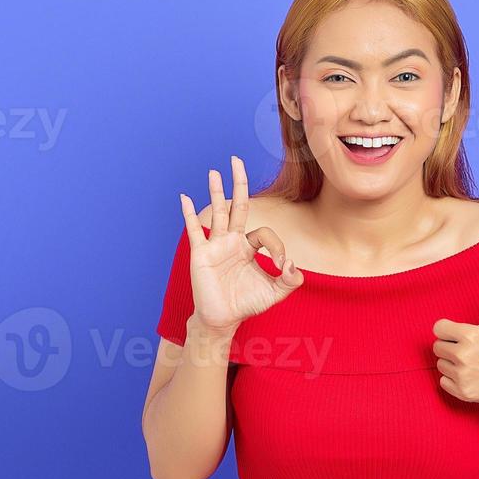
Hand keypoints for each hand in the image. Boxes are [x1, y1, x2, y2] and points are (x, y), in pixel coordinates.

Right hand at [179, 155, 302, 332]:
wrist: (223, 319)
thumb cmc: (247, 304)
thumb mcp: (275, 292)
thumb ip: (289, 280)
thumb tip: (293, 265)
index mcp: (249, 247)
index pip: (264, 232)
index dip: (276, 245)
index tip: (281, 265)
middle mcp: (232, 241)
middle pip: (238, 205)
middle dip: (238, 183)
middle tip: (237, 159)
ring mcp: (216, 245)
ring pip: (217, 212)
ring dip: (217, 191)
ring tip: (215, 171)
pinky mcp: (201, 254)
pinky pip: (195, 230)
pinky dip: (189, 214)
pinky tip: (184, 197)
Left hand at [432, 264, 478, 407]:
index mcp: (470, 335)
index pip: (438, 328)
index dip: (448, 329)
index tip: (460, 333)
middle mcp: (463, 355)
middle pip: (438, 347)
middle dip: (449, 346)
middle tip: (468, 349)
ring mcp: (463, 375)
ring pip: (441, 365)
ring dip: (451, 363)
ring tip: (471, 362)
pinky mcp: (463, 392)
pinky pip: (443, 382)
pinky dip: (453, 380)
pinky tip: (470, 375)